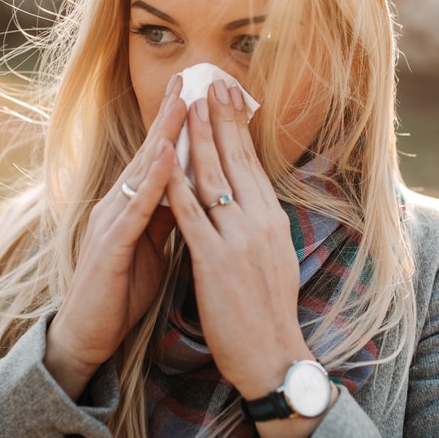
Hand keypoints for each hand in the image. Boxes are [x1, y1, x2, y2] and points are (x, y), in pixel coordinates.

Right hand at [44, 75, 186, 398]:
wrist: (88, 335)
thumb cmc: (120, 290)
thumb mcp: (153, 246)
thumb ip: (167, 216)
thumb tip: (192, 192)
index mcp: (131, 206)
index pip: (158, 158)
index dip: (177, 125)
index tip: (198, 92)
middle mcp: (116, 205)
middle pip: (148, 153)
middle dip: (170, 116)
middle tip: (189, 78)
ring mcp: (110, 222)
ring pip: (141, 172)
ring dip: (162, 136)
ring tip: (182, 103)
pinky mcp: (108, 246)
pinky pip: (134, 209)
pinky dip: (151, 182)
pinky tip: (164, 158)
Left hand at [165, 80, 319, 437]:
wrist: (272, 356)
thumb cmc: (268, 314)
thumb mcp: (273, 260)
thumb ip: (259, 227)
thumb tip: (252, 200)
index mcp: (272, 221)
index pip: (252, 164)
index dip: (238, 128)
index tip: (228, 96)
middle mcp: (259, 223)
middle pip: (236, 160)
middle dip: (221, 118)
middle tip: (209, 81)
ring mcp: (238, 240)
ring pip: (213, 178)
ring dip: (199, 138)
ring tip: (189, 104)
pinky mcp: (215, 261)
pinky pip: (191, 214)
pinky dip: (176, 184)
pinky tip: (165, 160)